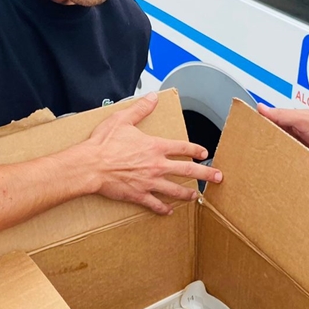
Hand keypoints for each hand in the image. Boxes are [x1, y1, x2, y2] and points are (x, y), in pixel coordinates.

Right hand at [85, 93, 221, 214]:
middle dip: (206, 174)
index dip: (195, 150)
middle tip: (218, 178)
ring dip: (188, 193)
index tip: (204, 152)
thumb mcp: (123, 120)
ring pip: (175, 190)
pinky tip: (169, 211)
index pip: (182, 148)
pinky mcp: (139, 195)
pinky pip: (155, 204)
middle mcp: (156, 165)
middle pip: (188, 170)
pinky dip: (163, 208)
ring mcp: (149, 182)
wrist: (90, 166)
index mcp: (155, 147)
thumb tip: (153, 97)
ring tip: (196, 196)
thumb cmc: (103, 144)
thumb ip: (141, 109)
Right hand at [257, 104, 308, 168]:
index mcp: (291, 121)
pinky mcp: (303, 163)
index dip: (257, 127)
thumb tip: (262, 108)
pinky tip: (279, 172)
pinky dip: (285, 170)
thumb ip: (283, 115)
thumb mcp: (304, 119)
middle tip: (251, 152)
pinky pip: (289, 167)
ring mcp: (297, 150)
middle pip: (270, 141)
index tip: (245, 131)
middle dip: (262, 146)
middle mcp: (293, 136)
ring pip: (278, 155)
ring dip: (273, 159)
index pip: (268, 123)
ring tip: (263, 164)